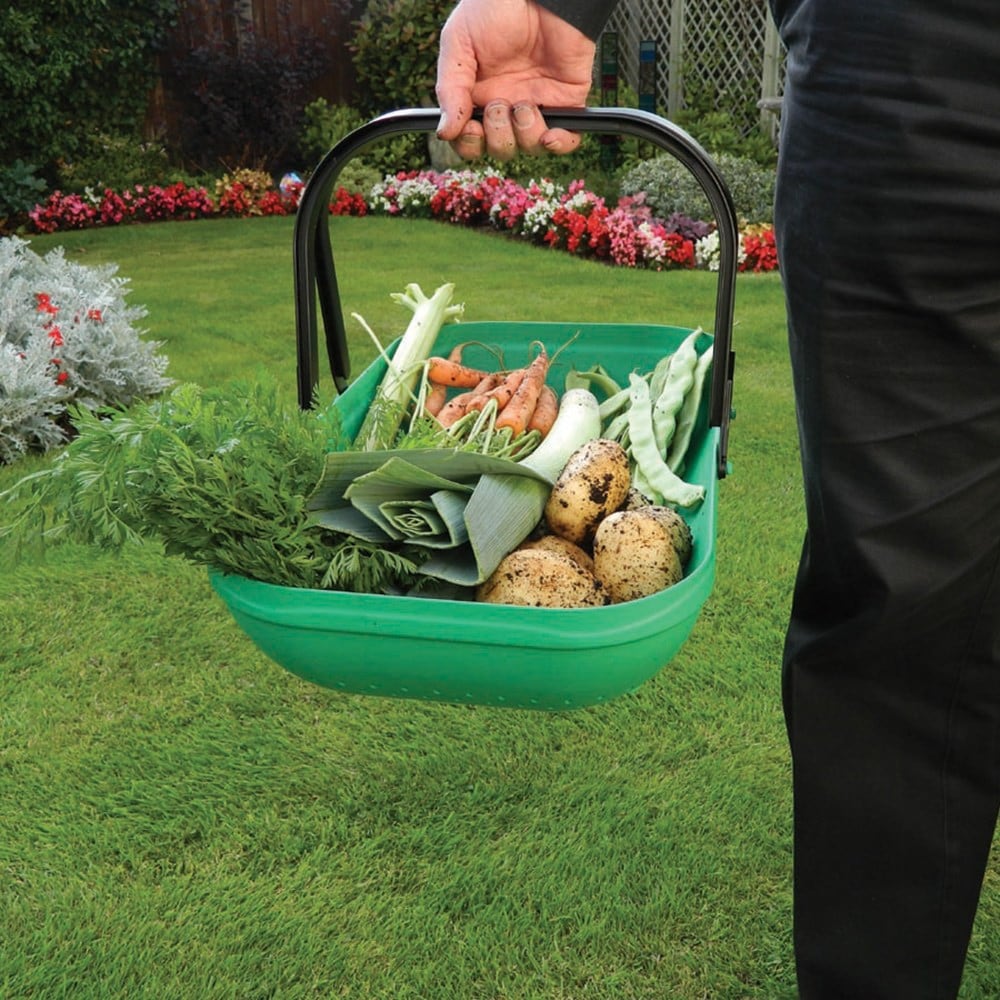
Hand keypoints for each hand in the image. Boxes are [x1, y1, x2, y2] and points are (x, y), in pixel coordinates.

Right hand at [435, 0, 595, 160]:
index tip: (471, 129)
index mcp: (479, 95)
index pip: (471, 140)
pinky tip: (550, 136)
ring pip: (529, 147)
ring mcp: (538, 104)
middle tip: (499, 105)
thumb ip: (450, 90)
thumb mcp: (458, 43)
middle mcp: (508, 104)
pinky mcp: (567, 100)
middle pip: (500, 149)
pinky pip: (567, 140)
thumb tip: (445, 131)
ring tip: (524, 105)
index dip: (470, 144)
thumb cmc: (495, 7)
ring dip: (523, 134)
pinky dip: (559, 145)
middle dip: (497, 136)